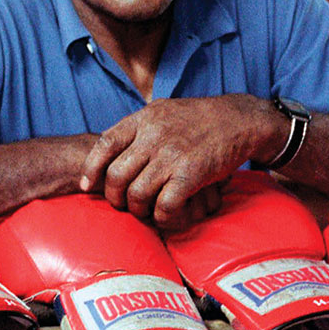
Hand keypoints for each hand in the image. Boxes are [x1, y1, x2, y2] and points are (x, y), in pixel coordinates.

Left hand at [79, 95, 278, 231]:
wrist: (240, 120)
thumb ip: (139, 128)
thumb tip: (110, 149)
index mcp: (144, 119)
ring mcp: (172, 155)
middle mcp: (154, 136)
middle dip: (115, 197)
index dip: (92, 168)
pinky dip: (163, 218)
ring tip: (146, 212)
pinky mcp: (191, 174)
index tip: (88, 185)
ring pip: (137, 194)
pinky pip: (164, 206)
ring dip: (138, 210)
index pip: (104, 144)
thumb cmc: (200, 119)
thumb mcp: (164, 111)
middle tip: (123, 205)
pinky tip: (168, 217)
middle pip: (116, 175)